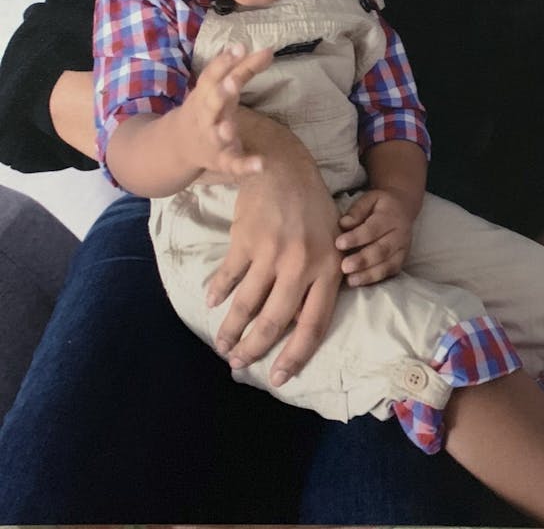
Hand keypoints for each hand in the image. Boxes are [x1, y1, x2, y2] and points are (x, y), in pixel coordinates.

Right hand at [180, 43, 272, 179]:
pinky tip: (260, 164)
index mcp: (204, 94)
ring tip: (230, 127)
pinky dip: (245, 165)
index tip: (239, 47)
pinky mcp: (222, 161)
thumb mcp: (222, 87)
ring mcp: (212, 139)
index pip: (212, 75)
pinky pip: (233, 164)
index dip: (224, 62)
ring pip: (217, 136)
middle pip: (211, 104)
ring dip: (224, 131)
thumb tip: (270, 49)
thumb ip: (245, 68)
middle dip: (220, 93)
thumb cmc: (208, 108)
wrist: (178, 145)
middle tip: (232, 82)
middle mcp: (206, 116)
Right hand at [205, 128, 342, 386]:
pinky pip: (229, 276)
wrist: (285, 168)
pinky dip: (218, 293)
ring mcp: (272, 253)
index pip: (313, 325)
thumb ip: (320, 282)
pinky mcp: (246, 240)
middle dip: (254, 348)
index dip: (294, 356)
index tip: (277, 377)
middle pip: (274, 320)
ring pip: (247, 304)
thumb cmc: (312, 210)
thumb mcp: (330, 245)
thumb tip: (298, 325)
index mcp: (328, 269)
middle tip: (238, 364)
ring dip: (231, 329)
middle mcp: (301, 265)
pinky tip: (211, 304)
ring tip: (222, 344)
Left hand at [335, 188, 413, 285]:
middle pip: (382, 250)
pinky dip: (375, 279)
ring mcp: (403, 249)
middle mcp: (400, 235)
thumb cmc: (379, 205)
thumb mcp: (368, 199)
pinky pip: (390, 272)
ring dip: (369, 274)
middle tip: (344, 266)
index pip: (373, 229)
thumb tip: (343, 224)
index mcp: (390, 217)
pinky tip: (359, 282)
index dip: (356, 238)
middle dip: (362, 260)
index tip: (339, 244)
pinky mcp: (402, 260)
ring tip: (350, 280)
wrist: (403, 208)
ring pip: (388, 265)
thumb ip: (356, 211)